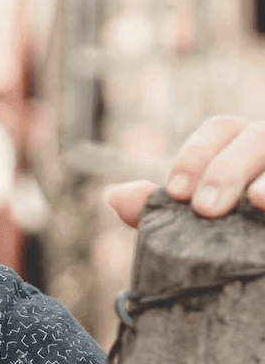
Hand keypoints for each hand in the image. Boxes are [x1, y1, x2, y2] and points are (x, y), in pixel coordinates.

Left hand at [104, 116, 264, 227]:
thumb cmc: (235, 234)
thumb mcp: (198, 223)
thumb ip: (159, 212)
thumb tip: (113, 196)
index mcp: (245, 143)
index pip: (221, 130)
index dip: (196, 156)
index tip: (174, 193)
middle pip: (257, 137)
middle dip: (229, 168)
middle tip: (206, 208)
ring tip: (259, 202)